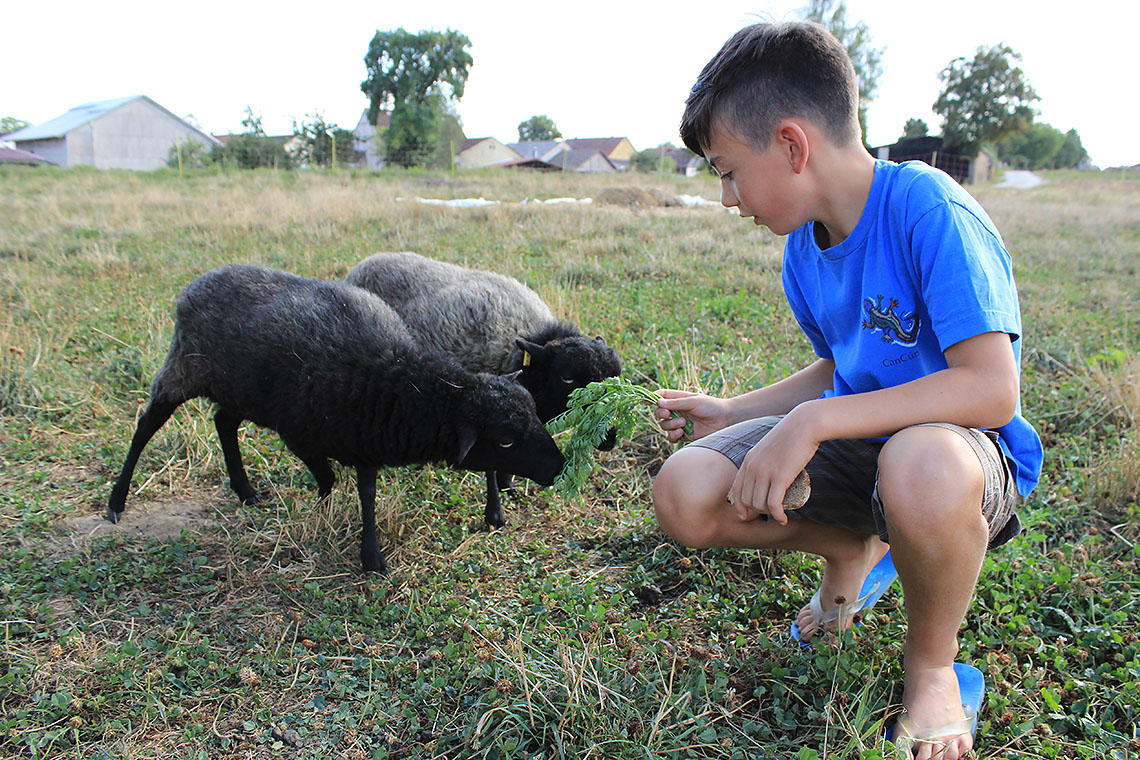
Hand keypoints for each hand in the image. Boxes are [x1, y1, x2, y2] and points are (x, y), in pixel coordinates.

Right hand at [653, 389, 730, 441]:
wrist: (726, 421)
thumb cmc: (711, 406)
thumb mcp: (693, 401)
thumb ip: (676, 403)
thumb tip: (658, 402)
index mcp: (679, 399)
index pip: (661, 397)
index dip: (652, 398)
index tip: (646, 402)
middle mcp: (677, 411)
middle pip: (659, 413)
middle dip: (661, 414)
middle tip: (668, 414)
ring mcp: (680, 423)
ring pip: (664, 426)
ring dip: (670, 425)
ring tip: (683, 424)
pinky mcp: (684, 436)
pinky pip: (671, 437)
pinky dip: (673, 436)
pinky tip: (681, 433)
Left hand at [728, 406, 819, 524]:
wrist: (805, 425)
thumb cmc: (792, 436)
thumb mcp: (770, 447)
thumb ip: (764, 458)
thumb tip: (767, 472)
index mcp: (748, 460)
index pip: (736, 489)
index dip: (739, 506)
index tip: (745, 515)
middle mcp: (752, 467)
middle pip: (747, 500)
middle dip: (756, 512)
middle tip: (770, 513)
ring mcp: (765, 472)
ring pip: (759, 505)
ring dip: (768, 514)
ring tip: (779, 515)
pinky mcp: (779, 477)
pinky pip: (773, 504)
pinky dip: (778, 516)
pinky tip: (784, 519)